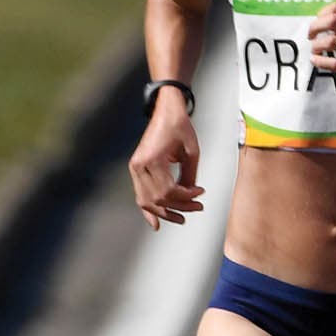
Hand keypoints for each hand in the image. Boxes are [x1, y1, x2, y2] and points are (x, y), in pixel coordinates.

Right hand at [128, 106, 203, 230]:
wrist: (166, 111)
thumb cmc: (180, 127)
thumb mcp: (192, 152)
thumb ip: (190, 176)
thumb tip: (191, 195)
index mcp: (152, 160)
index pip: (168, 191)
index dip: (186, 197)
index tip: (200, 193)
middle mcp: (139, 166)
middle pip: (159, 198)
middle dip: (179, 206)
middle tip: (197, 207)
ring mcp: (135, 168)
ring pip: (147, 200)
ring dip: (164, 212)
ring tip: (181, 219)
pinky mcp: (137, 169)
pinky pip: (140, 195)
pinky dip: (148, 210)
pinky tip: (156, 223)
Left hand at [310, 3, 335, 94]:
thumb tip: (331, 23)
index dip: (321, 13)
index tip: (318, 21)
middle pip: (331, 21)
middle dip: (314, 27)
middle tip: (310, 35)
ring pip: (330, 43)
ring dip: (316, 46)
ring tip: (314, 50)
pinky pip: (335, 64)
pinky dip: (320, 62)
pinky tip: (316, 62)